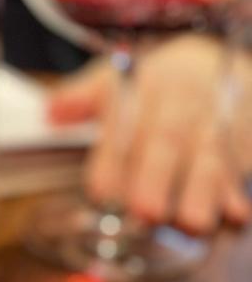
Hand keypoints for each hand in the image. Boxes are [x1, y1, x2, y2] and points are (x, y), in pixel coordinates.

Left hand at [48, 36, 251, 235]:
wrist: (219, 58)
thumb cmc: (158, 79)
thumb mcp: (116, 77)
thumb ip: (82, 97)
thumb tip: (50, 111)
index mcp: (140, 87)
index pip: (123, 123)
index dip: (112, 160)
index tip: (101, 192)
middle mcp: (179, 101)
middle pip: (167, 138)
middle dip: (157, 177)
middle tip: (146, 213)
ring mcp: (216, 116)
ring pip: (210, 152)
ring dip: (202, 190)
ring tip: (192, 223)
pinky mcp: (244, 131)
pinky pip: (243, 157)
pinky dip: (238, 186)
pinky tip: (235, 211)